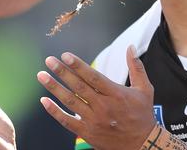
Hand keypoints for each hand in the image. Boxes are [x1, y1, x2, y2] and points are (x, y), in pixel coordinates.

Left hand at [37, 46, 156, 149]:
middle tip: (49, 61)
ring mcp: (94, 121)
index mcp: (116, 94)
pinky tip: (44, 101)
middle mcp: (103, 107)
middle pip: (78, 87)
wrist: (142, 144)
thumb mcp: (145, 89)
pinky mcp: (87, 133)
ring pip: (70, 102)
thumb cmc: (143, 114)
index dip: (78, 66)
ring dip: (54, 88)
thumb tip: (131, 47)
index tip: (65, 56)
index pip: (93, 77)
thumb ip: (136, 67)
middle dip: (62, 72)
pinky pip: (67, 121)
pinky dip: (54, 111)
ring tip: (42, 76)